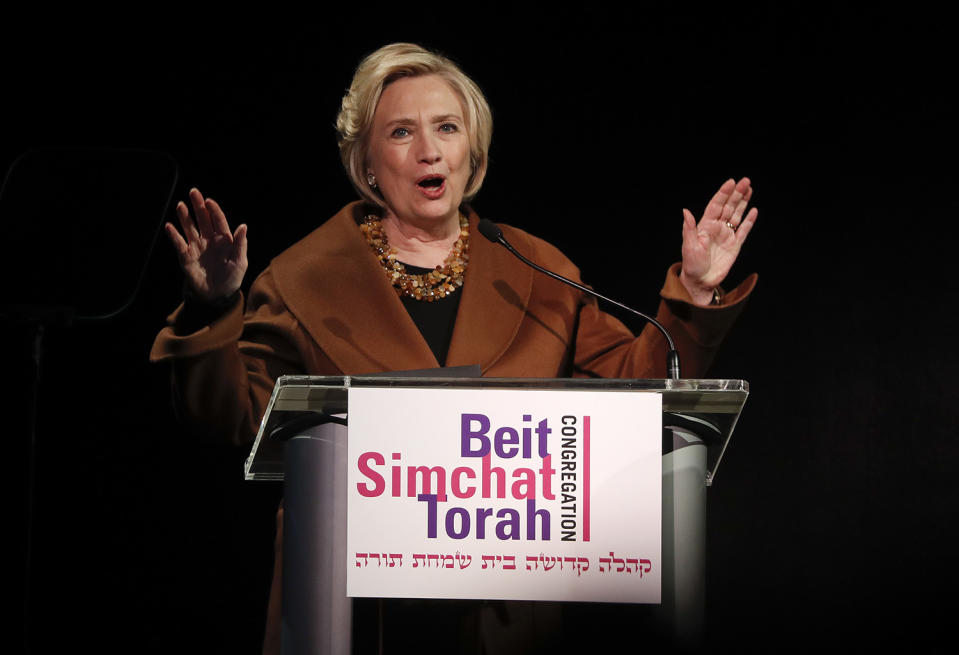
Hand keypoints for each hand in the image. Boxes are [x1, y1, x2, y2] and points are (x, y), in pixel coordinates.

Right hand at [164, 188, 247, 300]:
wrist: (217, 295)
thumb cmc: (231, 278)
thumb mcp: (240, 262)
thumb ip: (241, 244)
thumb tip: (243, 226)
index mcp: (224, 240)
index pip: (218, 221)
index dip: (214, 210)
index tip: (209, 201)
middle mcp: (209, 240)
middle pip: (203, 219)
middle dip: (198, 206)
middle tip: (193, 192)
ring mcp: (197, 247)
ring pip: (190, 228)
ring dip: (185, 217)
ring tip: (181, 205)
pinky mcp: (186, 256)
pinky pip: (179, 243)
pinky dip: (174, 235)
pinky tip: (169, 226)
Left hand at [679, 177, 757, 305]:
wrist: (701, 281)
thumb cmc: (691, 264)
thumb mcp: (689, 246)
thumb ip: (689, 228)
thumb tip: (686, 211)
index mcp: (705, 225)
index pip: (716, 205)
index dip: (723, 193)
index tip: (731, 182)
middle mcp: (717, 227)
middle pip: (728, 206)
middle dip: (737, 193)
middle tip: (745, 180)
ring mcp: (726, 235)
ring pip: (737, 214)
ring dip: (743, 202)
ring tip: (749, 188)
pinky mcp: (735, 245)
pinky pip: (744, 230)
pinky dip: (749, 221)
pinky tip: (754, 211)